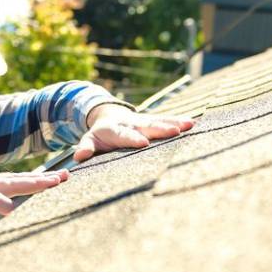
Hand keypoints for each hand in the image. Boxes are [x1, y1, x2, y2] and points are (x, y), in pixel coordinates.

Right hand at [0, 169, 69, 236]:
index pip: (15, 181)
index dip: (37, 180)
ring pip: (3, 184)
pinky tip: (11, 207)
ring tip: (50, 184)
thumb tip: (16, 213)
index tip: (60, 179)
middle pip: (15, 179)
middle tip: (65, 177)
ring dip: (28, 184)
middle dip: (41, 179)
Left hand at [73, 104, 193, 162]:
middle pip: (147, 126)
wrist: (109, 115)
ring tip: (189, 125)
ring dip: (174, 123)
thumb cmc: (100, 135)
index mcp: (114, 129)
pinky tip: (193, 123)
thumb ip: (86, 148)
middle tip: (174, 132)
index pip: (124, 135)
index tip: (143, 143)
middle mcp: (131, 123)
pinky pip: (167, 120)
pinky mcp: (153, 120)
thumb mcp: (90, 140)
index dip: (133, 139)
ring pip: (160, 121)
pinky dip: (179, 121)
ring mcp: (144, 120)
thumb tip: (79, 157)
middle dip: (160, 129)